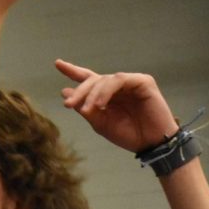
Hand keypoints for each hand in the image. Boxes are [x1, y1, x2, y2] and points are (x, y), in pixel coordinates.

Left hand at [56, 60, 178, 152]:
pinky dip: (107, 91)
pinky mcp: (143, 81)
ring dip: (93, 94)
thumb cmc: (128, 134)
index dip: (73, 71)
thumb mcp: (100, 123)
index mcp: (107, 95)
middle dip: (80, 91)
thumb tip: (65, 92)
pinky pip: (120, 80)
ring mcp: (131, 82)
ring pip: (105, 80)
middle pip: (94, 80)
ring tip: (88, 110)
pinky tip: (100, 104)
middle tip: (68, 104)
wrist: (151, 144)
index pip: (89, 79)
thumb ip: (84, 109)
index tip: (57, 64)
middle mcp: (118, 86)